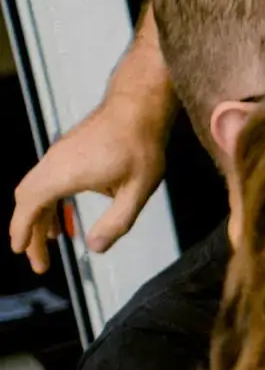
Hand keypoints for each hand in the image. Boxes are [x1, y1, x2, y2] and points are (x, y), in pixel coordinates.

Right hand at [11, 99, 169, 274]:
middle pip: (27, 200)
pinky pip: (45, 181)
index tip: (18, 250)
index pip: (31, 204)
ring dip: (37, 218)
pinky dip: (46, 203)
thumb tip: (96, 248)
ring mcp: (57, 155)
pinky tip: (60, 221)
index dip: (22, 229)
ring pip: (34, 190)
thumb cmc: (140, 146)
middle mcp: (53, 162)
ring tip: (48, 244)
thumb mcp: (138, 191)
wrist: (138, 107)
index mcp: (65, 173)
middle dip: (28, 232)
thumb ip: (117, 222)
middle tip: (39, 262)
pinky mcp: (66, 152)